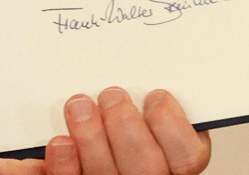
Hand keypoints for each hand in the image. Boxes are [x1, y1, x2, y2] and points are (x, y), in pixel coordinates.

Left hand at [46, 88, 209, 174]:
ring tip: (80, 106)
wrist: (111, 165)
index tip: (155, 96)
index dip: (171, 124)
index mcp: (175, 168)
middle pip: (145, 166)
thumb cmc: (133, 144)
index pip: (187, 156)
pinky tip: (61, 142)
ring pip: (104, 173)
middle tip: (111, 95)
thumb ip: (157, 114)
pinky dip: (64, 161)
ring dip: (90, 135)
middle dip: (124, 123)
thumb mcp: (159, 129)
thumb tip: (146, 82)